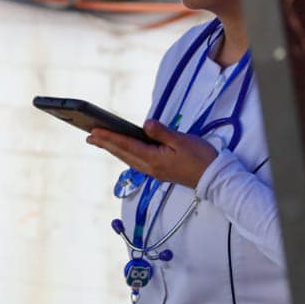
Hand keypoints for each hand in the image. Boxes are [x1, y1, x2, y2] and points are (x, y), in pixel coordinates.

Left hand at [87, 119, 217, 188]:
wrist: (215, 179)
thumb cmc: (202, 158)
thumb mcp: (182, 141)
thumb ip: (162, 132)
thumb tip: (145, 125)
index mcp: (154, 159)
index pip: (126, 146)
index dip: (109, 137)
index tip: (94, 131)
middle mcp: (150, 168)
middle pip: (122, 153)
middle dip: (105, 144)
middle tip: (89, 136)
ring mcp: (154, 171)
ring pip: (128, 159)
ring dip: (113, 149)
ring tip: (100, 141)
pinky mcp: (159, 172)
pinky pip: (136, 162)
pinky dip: (125, 154)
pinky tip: (123, 150)